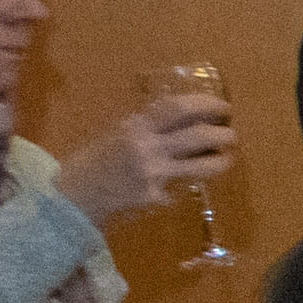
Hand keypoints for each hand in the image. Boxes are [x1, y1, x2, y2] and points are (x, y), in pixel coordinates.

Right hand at [62, 80, 239, 219]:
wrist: (71, 198)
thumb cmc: (93, 162)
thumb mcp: (116, 134)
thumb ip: (147, 127)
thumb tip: (185, 118)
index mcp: (134, 126)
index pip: (178, 108)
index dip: (207, 104)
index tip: (224, 107)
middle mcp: (146, 147)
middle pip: (199, 135)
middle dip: (224, 134)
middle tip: (231, 135)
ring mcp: (153, 174)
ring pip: (203, 166)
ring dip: (221, 161)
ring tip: (226, 158)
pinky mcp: (156, 198)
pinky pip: (181, 189)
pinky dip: (184, 186)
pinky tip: (179, 185)